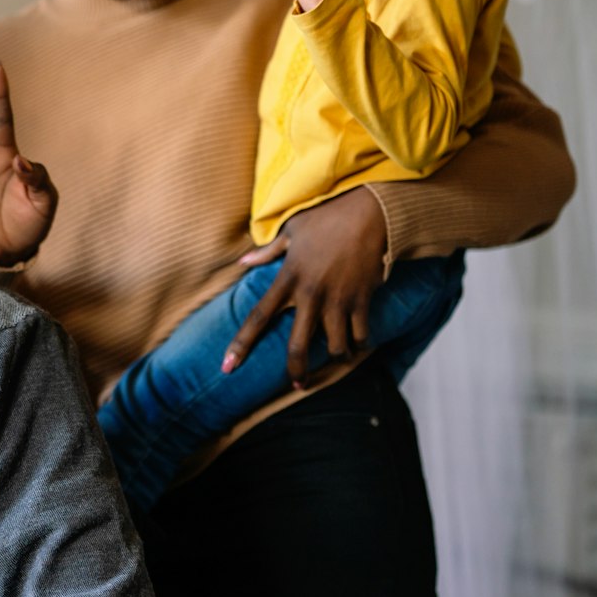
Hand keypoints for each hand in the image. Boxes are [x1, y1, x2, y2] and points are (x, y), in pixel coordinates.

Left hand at [223, 187, 388, 387]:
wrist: (368, 212)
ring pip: (334, 346)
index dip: (241, 344)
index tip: (227, 367)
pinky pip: (360, 334)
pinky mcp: (362, 300)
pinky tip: (358, 345)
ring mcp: (337, 299)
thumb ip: (267, 252)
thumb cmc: (327, 218)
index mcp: (288, 279)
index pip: (258, 317)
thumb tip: (242, 261)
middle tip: (297, 384)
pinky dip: (359, 343)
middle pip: (297, 345)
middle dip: (296, 370)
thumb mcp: (291, 231)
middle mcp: (310, 294)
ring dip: (335, 356)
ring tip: (337, 357)